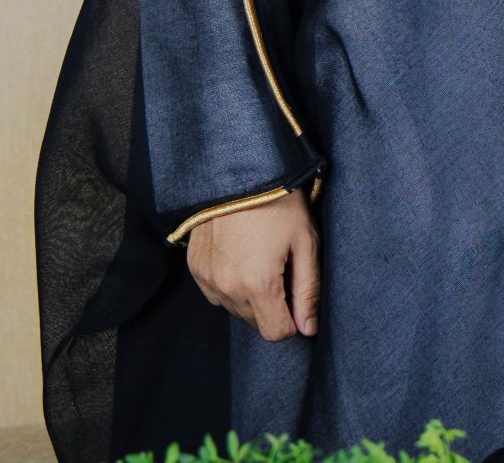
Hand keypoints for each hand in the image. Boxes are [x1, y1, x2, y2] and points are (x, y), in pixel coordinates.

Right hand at [185, 190, 318, 342]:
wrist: (238, 171)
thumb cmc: (279, 203)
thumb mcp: (305, 242)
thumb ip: (308, 290)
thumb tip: (309, 328)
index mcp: (258, 285)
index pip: (276, 333)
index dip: (293, 322)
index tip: (298, 300)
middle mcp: (227, 288)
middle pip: (256, 321)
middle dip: (273, 305)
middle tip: (282, 268)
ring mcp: (206, 278)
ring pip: (235, 308)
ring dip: (251, 296)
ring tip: (261, 258)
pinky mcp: (194, 267)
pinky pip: (216, 292)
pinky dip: (230, 283)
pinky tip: (242, 255)